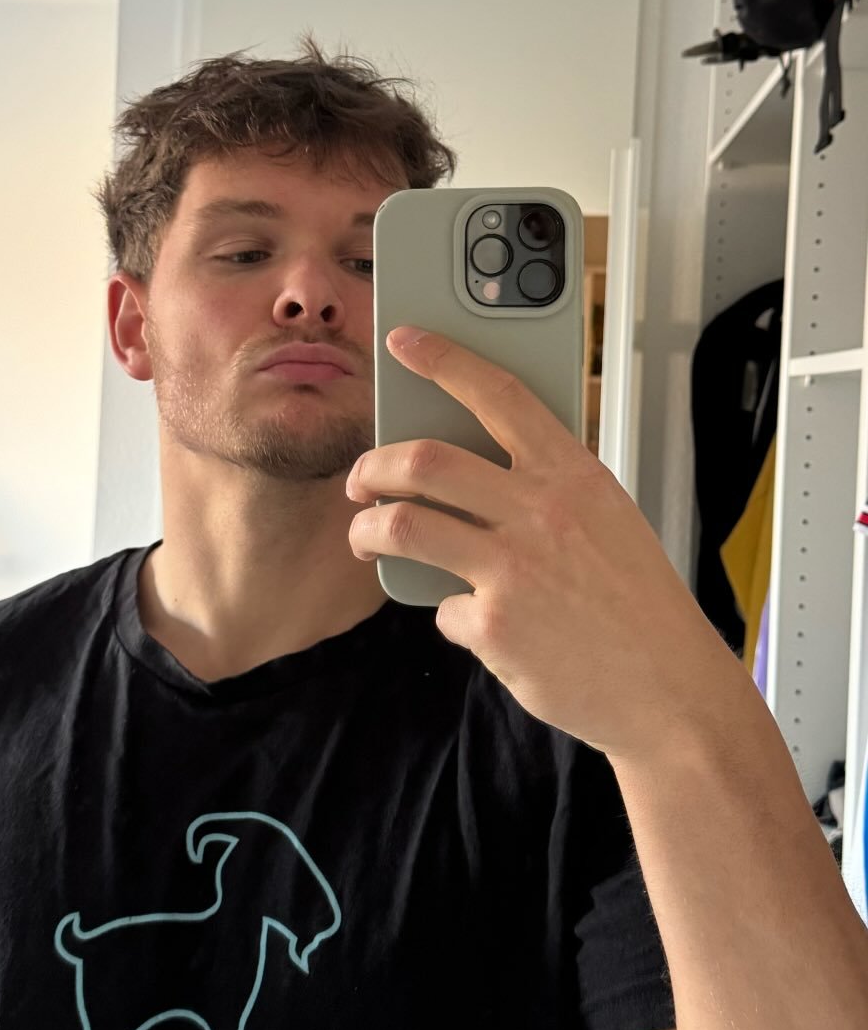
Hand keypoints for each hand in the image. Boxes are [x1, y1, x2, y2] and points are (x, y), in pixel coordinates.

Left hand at [346, 326, 750, 760]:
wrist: (669, 688)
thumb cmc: (639, 603)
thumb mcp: (607, 520)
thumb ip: (546, 490)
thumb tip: (475, 478)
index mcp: (572, 475)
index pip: (499, 395)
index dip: (444, 360)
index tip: (404, 341)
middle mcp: (538, 511)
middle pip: (424, 461)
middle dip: (372, 466)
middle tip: (360, 481)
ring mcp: (512, 567)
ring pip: (402, 525)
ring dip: (366, 530)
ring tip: (364, 538)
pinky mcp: (494, 624)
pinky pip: (440, 608)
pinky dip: (449, 614)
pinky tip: (474, 624)